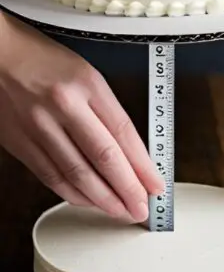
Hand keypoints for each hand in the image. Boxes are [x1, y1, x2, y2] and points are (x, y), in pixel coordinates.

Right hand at [0, 15, 163, 220]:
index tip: (155, 183)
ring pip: (76, 173)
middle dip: (126, 190)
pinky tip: (87, 201)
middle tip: (141, 209)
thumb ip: (106, 110)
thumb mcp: (86, 74)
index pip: (123, 132)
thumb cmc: (44, 60)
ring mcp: (38, 125)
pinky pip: (50, 175)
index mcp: (87, 84)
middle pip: (102, 157)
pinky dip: (71, 193)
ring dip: (101, 199)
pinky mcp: (19, 141)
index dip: (142, 165)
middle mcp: (63, 105)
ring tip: (120, 211)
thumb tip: (130, 151)